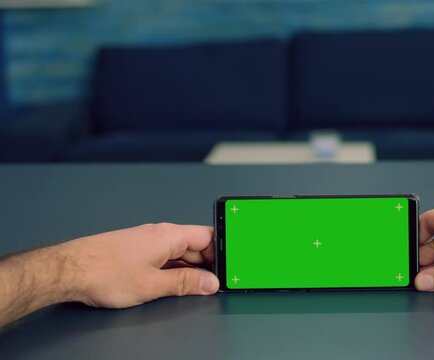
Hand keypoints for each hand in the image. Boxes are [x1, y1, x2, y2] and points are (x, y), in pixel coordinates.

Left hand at [57, 223, 218, 307]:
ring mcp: (147, 241)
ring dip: (189, 269)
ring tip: (194, 287)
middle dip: (207, 264)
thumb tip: (209, 283)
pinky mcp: (137, 250)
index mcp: (169, 235)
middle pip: (195, 245)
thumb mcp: (153, 285)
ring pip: (179, 252)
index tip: (229, 268)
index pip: (208, 237)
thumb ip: (185, 284)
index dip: (222, 252)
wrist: (68, 270)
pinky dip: (173, 269)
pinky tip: (171, 284)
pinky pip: (164, 256)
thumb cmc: (104, 272)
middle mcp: (160, 233)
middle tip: (214, 284)